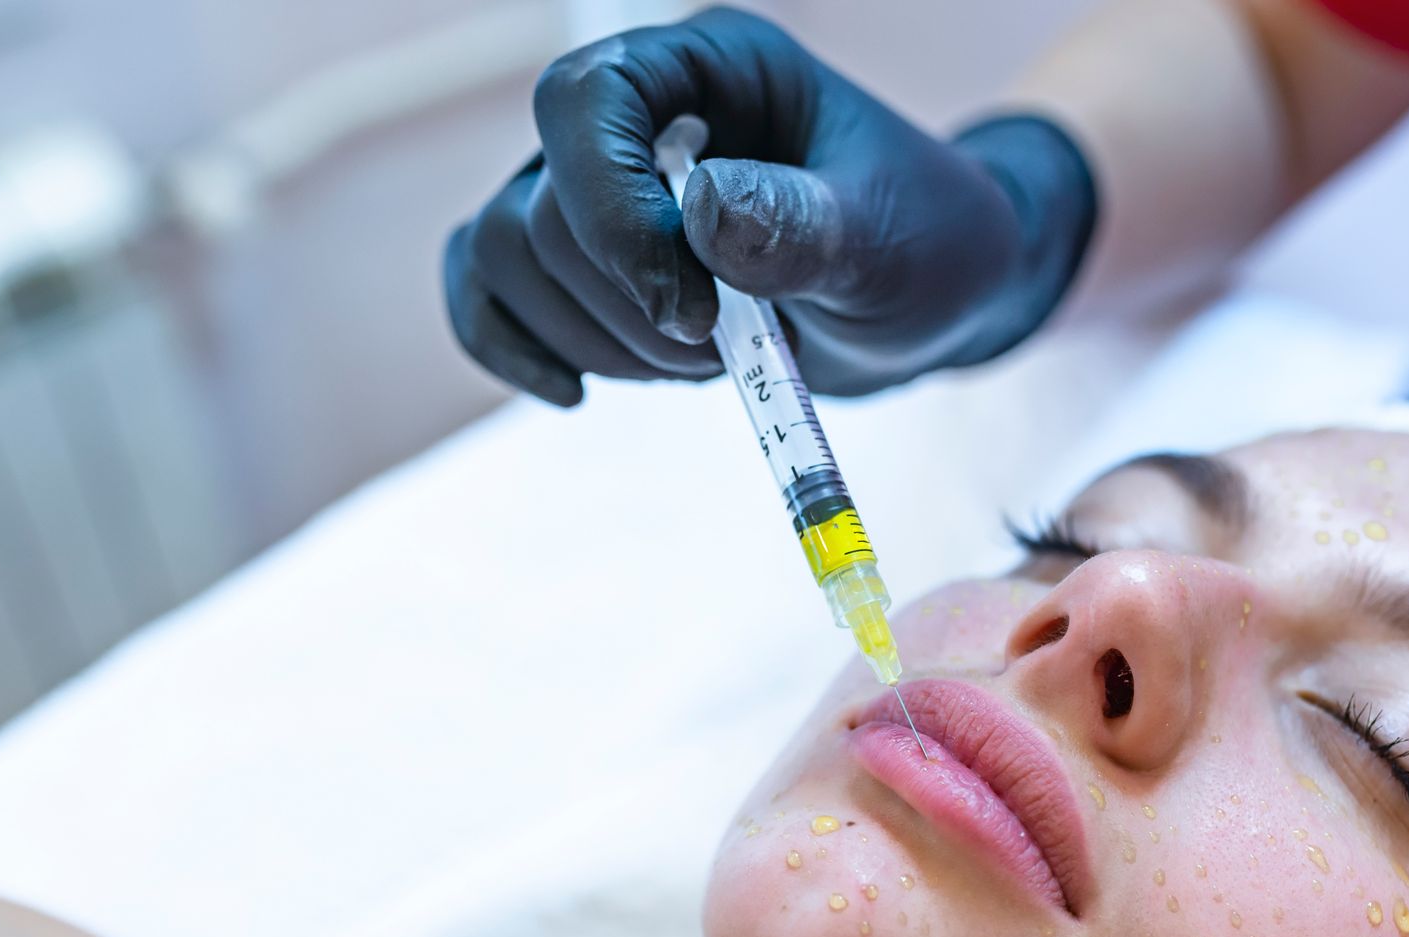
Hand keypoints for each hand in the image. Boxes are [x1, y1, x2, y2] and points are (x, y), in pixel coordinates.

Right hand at [444, 5, 1095, 405]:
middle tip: (731, 346)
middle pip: (539, 210)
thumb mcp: (891, 241)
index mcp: (710, 70)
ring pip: (504, 259)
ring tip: (705, 360)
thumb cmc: (926, 246)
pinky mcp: (580, 264)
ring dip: (598, 343)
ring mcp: (596, 190)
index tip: (692, 310)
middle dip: (628, 310)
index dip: (609, 213)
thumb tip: (702, 212)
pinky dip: (514, 349)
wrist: (924, 301)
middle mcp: (637, 118)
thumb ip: (805, 226)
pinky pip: (482, 292)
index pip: (583, 101)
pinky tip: (575, 394)